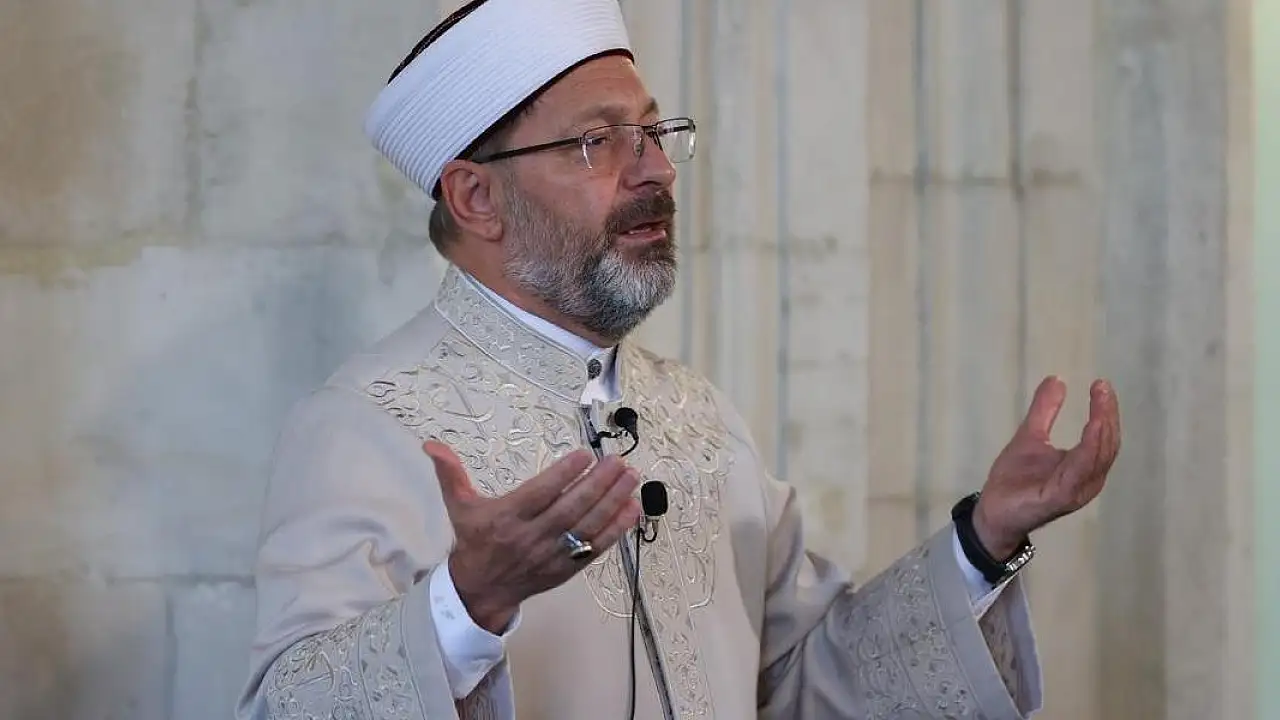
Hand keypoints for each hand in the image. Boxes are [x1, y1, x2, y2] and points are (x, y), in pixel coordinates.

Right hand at [424, 441, 642, 633]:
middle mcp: (531, 538)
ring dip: (613, 502)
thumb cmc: (474, 542)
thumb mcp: (459, 507)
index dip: (562, 476)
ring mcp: (552, 555)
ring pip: (588, 528)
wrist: (480, 592)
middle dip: (598, 485)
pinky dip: (617, 529)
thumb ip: (450, 474)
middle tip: (618, 461)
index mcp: (505, 519)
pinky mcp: (568, 569)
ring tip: (631, 478)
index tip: (584, 455)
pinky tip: (633, 508)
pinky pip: (596, 548)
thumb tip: (431, 445)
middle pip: (570, 510)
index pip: (539, 495)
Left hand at [973, 376, 1121, 558]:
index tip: (1101, 384)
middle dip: (1108, 415)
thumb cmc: (1014, 477)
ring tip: (1100, 401)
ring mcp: (1075, 490)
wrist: (992, 511)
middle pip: (1107, 445)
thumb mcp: (1030, 436)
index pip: (1103, 437)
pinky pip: (1078, 472)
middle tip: (1102, 388)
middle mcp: (1087, 480)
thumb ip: (1044, 410)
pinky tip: (1089, 429)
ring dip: (1102, 428)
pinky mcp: (1059, 497)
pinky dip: (1088, 450)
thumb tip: (1057, 379)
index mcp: (1083, 467)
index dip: (1106, 411)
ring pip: (1098, 457)